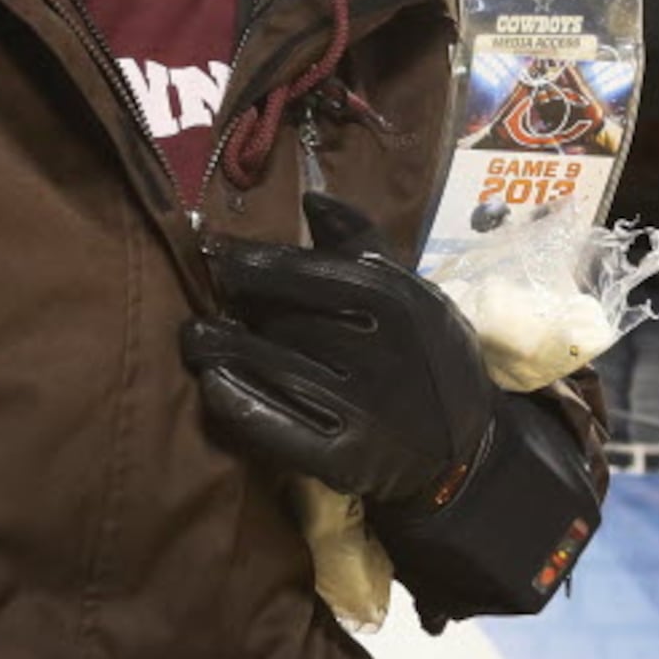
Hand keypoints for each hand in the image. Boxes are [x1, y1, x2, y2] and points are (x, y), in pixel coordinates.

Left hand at [182, 194, 494, 503]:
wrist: (462, 447)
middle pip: (280, 319)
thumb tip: (312, 199)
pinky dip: (238, 402)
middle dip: (234, 304)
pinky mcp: (344, 459)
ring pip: (270, 368)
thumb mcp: (412, 290)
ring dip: (221, 350)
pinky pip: (276, 427)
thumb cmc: (425, 353)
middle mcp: (377, 353)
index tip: (215, 252)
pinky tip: (212, 383)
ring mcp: (361, 410)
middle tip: (207, 295)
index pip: (303, 273)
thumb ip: (361, 242)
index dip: (250, 261)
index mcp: (394, 301)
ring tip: (195, 337)